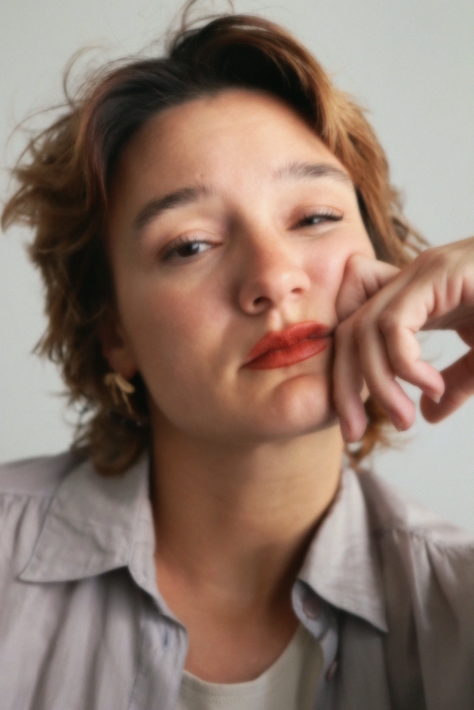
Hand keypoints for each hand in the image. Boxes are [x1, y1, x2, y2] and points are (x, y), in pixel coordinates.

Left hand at [333, 237, 473, 441]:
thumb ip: (458, 381)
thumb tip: (430, 414)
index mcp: (415, 299)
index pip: (356, 336)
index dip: (346, 380)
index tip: (354, 425)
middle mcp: (410, 283)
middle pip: (348, 333)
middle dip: (344, 387)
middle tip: (355, 433)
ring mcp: (422, 274)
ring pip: (364, 330)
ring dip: (378, 384)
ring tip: (404, 420)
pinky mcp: (438, 274)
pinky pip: (395, 325)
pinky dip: (404, 364)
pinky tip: (432, 386)